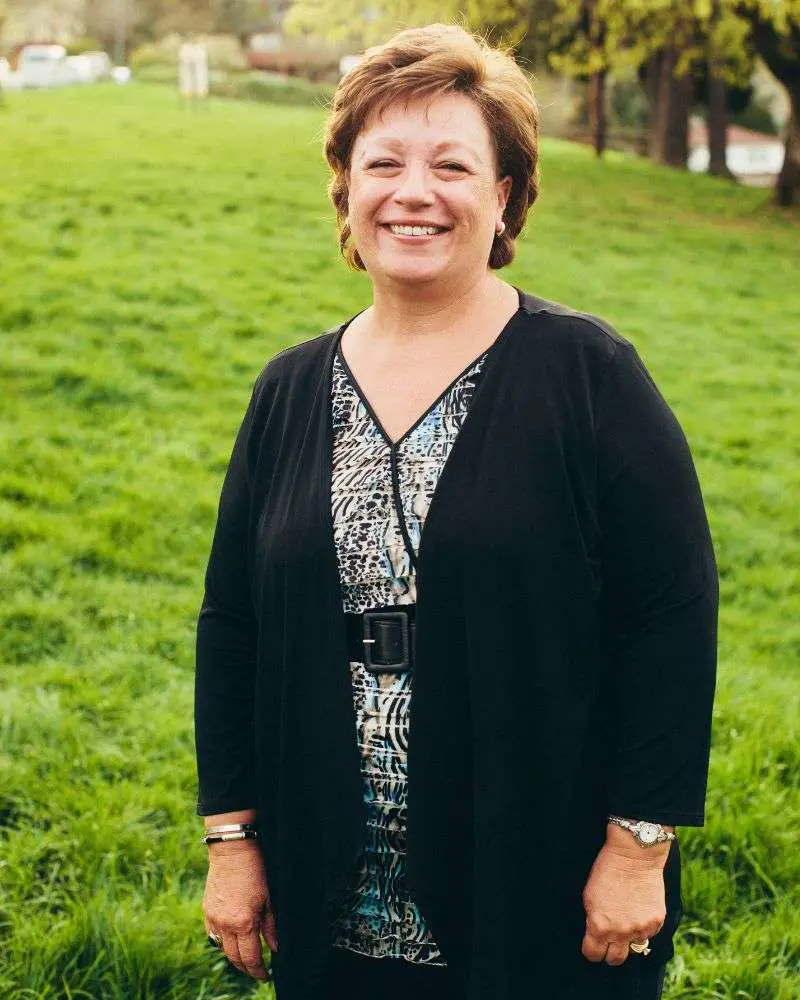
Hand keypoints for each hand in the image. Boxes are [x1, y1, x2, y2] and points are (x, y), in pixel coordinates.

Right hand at [203, 839, 277, 980]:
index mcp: (244, 923)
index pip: (251, 958)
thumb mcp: (268, 899)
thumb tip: (275, 948)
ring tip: (246, 957)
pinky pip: (213, 935)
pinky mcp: (207, 911)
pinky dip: (223, 942)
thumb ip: (270, 927)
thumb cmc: (255, 871)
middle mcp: (226, 925)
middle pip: (235, 958)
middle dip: (246, 968)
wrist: (232, 851)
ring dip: (234, 956)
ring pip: (223, 949)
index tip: (266, 976)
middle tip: (257, 971)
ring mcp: (214, 919)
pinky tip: (232, 940)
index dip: (259, 971)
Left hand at [581, 837, 666, 965]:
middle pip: (614, 960)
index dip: (591, 950)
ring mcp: (640, 929)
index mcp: (599, 926)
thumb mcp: (590, 896)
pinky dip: (643, 928)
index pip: (593, 954)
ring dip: (628, 940)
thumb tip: (595, 935)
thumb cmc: (607, 871)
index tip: (592, 945)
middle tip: (608, 942)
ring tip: (625, 923)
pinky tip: (638, 912)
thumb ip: (593, 920)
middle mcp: (620, 932)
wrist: (635, 855)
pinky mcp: (656, 922)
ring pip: (634, 949)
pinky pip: (648, 935)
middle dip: (609, 953)